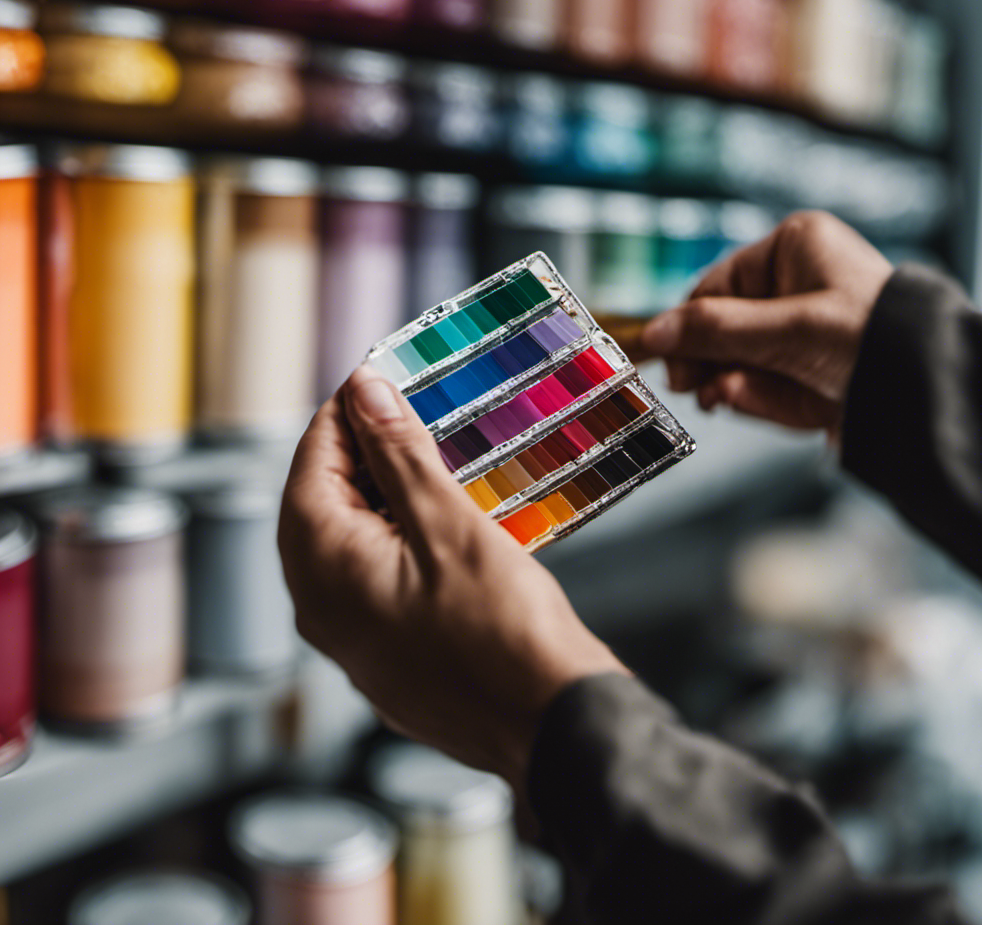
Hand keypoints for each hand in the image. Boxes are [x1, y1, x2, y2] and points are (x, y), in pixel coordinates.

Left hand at [278, 366, 626, 793]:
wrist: (550, 725)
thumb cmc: (503, 629)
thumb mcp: (449, 525)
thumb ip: (398, 455)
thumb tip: (363, 393)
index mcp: (324, 571)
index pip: (308, 469)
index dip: (341, 417)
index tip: (375, 380)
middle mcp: (323, 610)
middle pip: (321, 507)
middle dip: (358, 454)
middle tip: (405, 413)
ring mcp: (353, 641)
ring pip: (349, 545)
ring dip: (381, 497)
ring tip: (428, 457)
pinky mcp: (387, 657)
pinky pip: (374, 579)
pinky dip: (397, 538)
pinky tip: (439, 520)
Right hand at [641, 212, 892, 435]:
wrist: (930, 392)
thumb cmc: (871, 340)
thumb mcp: (784, 331)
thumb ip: (713, 331)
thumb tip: (652, 334)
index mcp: (794, 248)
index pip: (715, 287)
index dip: (688, 327)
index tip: (668, 363)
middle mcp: (798, 282)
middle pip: (726, 327)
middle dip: (715, 362)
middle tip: (693, 389)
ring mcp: (805, 327)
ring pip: (743, 360)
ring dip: (740, 385)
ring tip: (734, 399)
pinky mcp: (812, 366)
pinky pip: (768, 383)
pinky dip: (766, 400)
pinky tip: (773, 406)